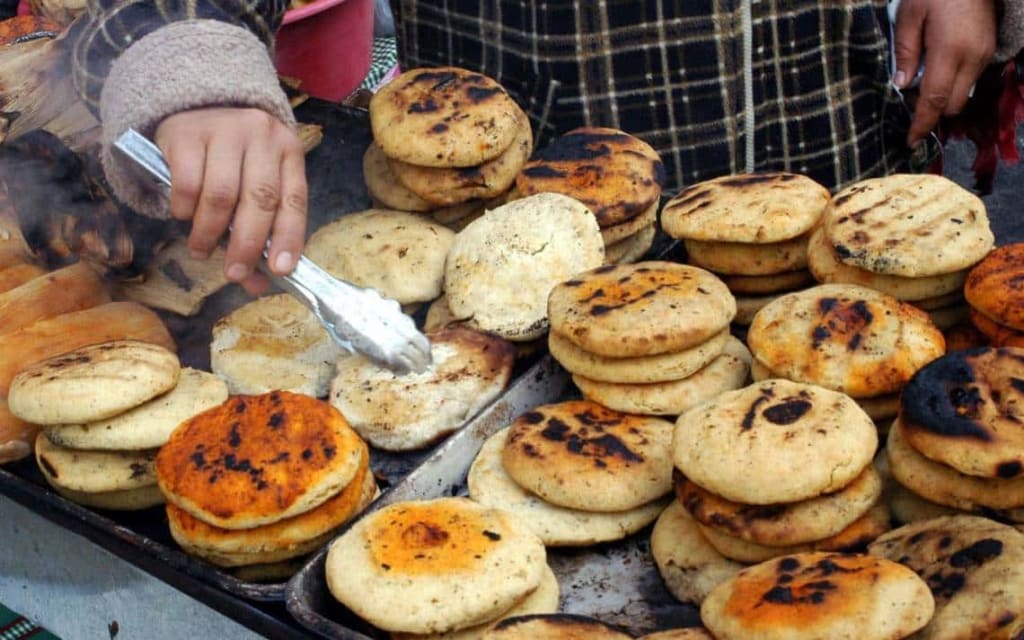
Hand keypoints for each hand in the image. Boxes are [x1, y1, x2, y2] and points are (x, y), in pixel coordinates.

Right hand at [154, 107, 307, 293]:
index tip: (279, 270)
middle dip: (247, 245)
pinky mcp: (187, 132)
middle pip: (259, 200)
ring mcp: (225, 129)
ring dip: (210, 232)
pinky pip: (187, 182)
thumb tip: (258, 284)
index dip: (288, 238)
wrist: (197, 105)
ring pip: (221, 194)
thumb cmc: (234, 158)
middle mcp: (262, 136)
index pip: (294, 200)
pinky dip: (185, 209)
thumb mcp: (255, 184)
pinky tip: (184, 216)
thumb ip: (261, 230)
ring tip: (201, 250)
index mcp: (288, 152)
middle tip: (234, 273)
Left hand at [893, 0, 996, 144]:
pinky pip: (970, 79)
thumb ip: (905, 52)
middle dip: (932, 113)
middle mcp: (972, 58)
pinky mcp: (989, 50)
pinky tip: (938, 72)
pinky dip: (953, 84)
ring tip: (923, 86)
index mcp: (950, 52)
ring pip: (963, 94)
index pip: (935, 100)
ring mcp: (984, 55)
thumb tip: (901, 84)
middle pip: (952, 105)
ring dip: (944, 98)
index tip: (911, 141)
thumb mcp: (909, 17)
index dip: (922, 124)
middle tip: (911, 106)